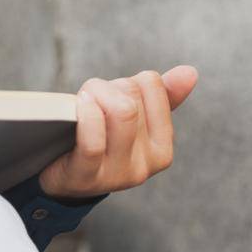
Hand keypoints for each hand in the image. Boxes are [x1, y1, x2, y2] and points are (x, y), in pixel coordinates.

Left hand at [37, 66, 198, 199]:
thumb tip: (190, 72)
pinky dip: (85, 116)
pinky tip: (78, 108)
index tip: (109, 96)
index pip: (152, 85)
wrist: (61, 179)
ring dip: (92, 96)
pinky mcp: (88, 176)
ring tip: (81, 103)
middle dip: (105, 87)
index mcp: (162, 147)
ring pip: (120, 112)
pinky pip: (94, 141)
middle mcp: (147, 164)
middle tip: (88, 99)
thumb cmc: (98, 140)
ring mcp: (119, 173)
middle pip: (131, 97)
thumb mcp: (129, 121)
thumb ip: (161, 98)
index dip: (124, 81)